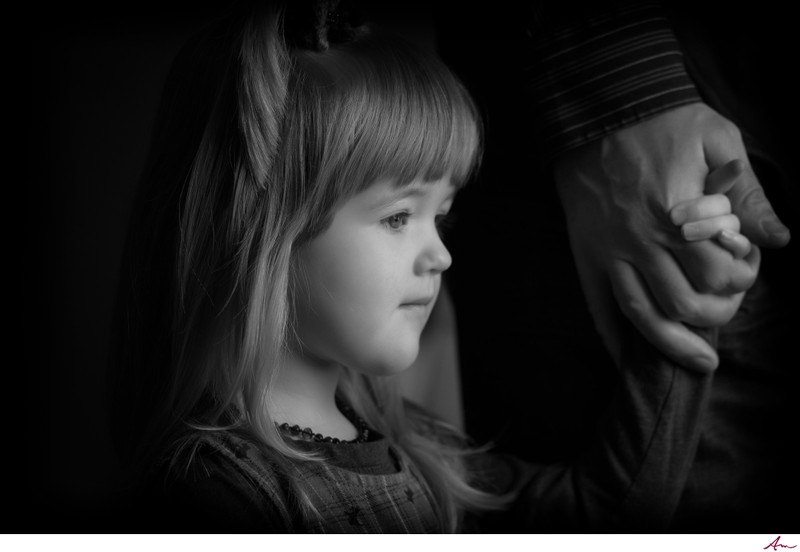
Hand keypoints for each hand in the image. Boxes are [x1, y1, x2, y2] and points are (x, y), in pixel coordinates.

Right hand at [554, 103, 787, 372]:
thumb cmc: (661, 123)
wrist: (597, 111)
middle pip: (683, 304)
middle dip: (715, 315)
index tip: (747, 269)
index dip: (743, 281)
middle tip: (725, 304)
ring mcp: (609, 251)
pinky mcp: (585, 255)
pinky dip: (615, 337)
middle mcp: (641, 241)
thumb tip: (778, 239)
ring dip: (672, 346)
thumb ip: (747, 193)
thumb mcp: (716, 140)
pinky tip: (629, 355)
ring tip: (697, 363)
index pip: (718, 274)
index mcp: (678, 215)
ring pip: (641, 315)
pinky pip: (597, 306)